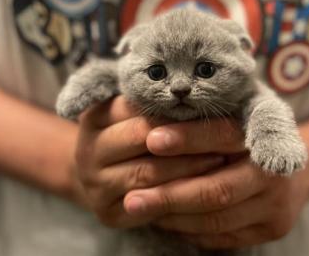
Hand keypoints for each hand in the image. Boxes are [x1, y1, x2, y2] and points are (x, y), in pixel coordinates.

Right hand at [73, 96, 225, 228]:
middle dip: (183, 135)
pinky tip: (202, 187)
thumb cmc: (126, 138)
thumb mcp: (130, 113)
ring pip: (149, 172)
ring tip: (220, 159)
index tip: (205, 106)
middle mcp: (88, 150)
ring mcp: (96, 185)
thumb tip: (193, 95)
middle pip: (141, 136)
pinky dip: (178, 194)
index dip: (172, 108)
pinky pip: (150, 205)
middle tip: (220, 134)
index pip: (136, 106)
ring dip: (189, 165)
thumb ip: (150, 102)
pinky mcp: (109, 213)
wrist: (100, 177)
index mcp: (94, 118)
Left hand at [122, 119, 308, 248]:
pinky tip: (166, 220)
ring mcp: (275, 206)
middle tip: (131, 198)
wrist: (302, 167)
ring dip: (174, 216)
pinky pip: (223, 237)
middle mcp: (274, 174)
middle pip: (217, 189)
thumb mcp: (241, 115)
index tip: (151, 139)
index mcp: (267, 135)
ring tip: (142, 209)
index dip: (187, 139)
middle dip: (170, 195)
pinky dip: (189, 230)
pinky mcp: (271, 229)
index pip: (223, 135)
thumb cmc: (256, 137)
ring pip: (217, 219)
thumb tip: (156, 123)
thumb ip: (209, 116)